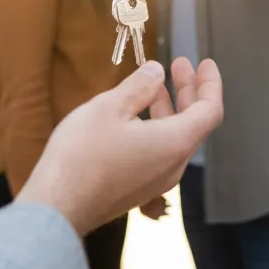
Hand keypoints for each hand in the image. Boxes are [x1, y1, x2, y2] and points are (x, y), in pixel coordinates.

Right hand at [17, 58, 222, 238]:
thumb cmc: (82, 153)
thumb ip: (139, 86)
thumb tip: (157, 72)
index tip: (205, 62)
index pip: (210, 110)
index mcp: (174, 143)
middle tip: (179, 63)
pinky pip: (159, 152)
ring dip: (169, 107)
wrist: (57, 206)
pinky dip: (156, 126)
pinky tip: (134, 114)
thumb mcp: (110, 107)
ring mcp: (157, 181)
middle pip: (194, 123)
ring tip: (154, 83)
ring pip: (174, 137)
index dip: (210, 83)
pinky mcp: (139, 188)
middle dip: (188, 90)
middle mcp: (173, 165)